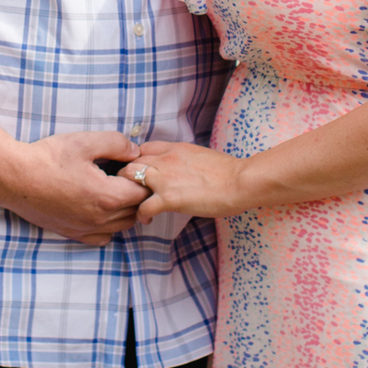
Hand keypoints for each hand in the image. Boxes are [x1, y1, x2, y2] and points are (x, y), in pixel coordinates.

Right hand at [0, 130, 151, 246]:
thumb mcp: (84, 142)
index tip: (133, 166)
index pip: (143, 192)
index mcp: (107, 196)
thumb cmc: (47, 158)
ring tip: (114, 189)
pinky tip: (99, 208)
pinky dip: (109, 226)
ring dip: (125, 209)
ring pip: (122, 226)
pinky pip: (103, 237)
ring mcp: (86, 229)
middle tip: (126, 175)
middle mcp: (100, 219)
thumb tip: (135, 152)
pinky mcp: (72, 233)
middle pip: (136, 211)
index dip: (143, 177)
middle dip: (137, 193)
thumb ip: (117, 144)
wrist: (13, 177)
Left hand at [131, 140, 250, 223]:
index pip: (142, 148)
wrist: (241, 181)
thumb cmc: (227, 171)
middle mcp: (165, 159)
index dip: (137, 161)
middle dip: (126, 177)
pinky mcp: (169, 199)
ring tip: (134, 205)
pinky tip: (147, 219)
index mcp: (174, 148)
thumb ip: (182, 158)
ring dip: (127, 194)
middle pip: (130, 162)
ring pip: (129, 180)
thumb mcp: (199, 154)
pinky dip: (141, 215)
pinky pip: (143, 207)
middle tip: (130, 192)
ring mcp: (165, 178)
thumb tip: (177, 168)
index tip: (139, 174)